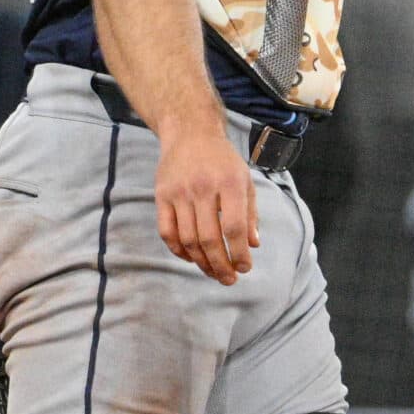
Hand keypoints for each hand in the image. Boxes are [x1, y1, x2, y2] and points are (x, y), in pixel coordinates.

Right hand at [155, 121, 257, 285]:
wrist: (190, 133)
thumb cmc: (224, 161)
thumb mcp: (245, 181)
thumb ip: (250, 213)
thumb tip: (253, 245)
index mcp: (230, 184)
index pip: (234, 228)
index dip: (239, 253)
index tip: (245, 268)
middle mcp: (203, 189)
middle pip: (209, 238)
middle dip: (220, 265)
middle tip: (229, 279)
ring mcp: (179, 193)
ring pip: (187, 239)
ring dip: (201, 262)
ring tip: (213, 273)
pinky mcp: (161, 196)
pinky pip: (167, 231)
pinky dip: (178, 250)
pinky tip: (190, 258)